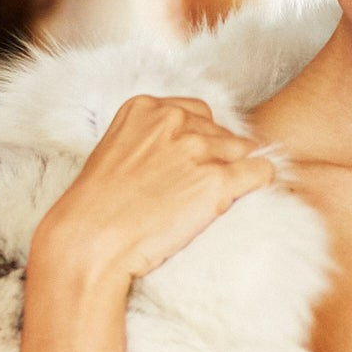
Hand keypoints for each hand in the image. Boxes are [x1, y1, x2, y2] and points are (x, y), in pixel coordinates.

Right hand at [37, 95, 274, 285]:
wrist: (90, 242)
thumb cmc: (95, 208)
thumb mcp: (114, 153)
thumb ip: (148, 141)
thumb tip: (181, 152)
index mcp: (145, 108)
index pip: (197, 113)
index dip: (197, 141)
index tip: (186, 166)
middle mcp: (174, 122)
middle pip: (221, 132)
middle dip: (215, 158)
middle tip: (192, 190)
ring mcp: (197, 150)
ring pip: (244, 150)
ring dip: (233, 174)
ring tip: (205, 202)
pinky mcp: (217, 181)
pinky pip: (261, 171)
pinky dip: (257, 186)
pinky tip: (237, 201)